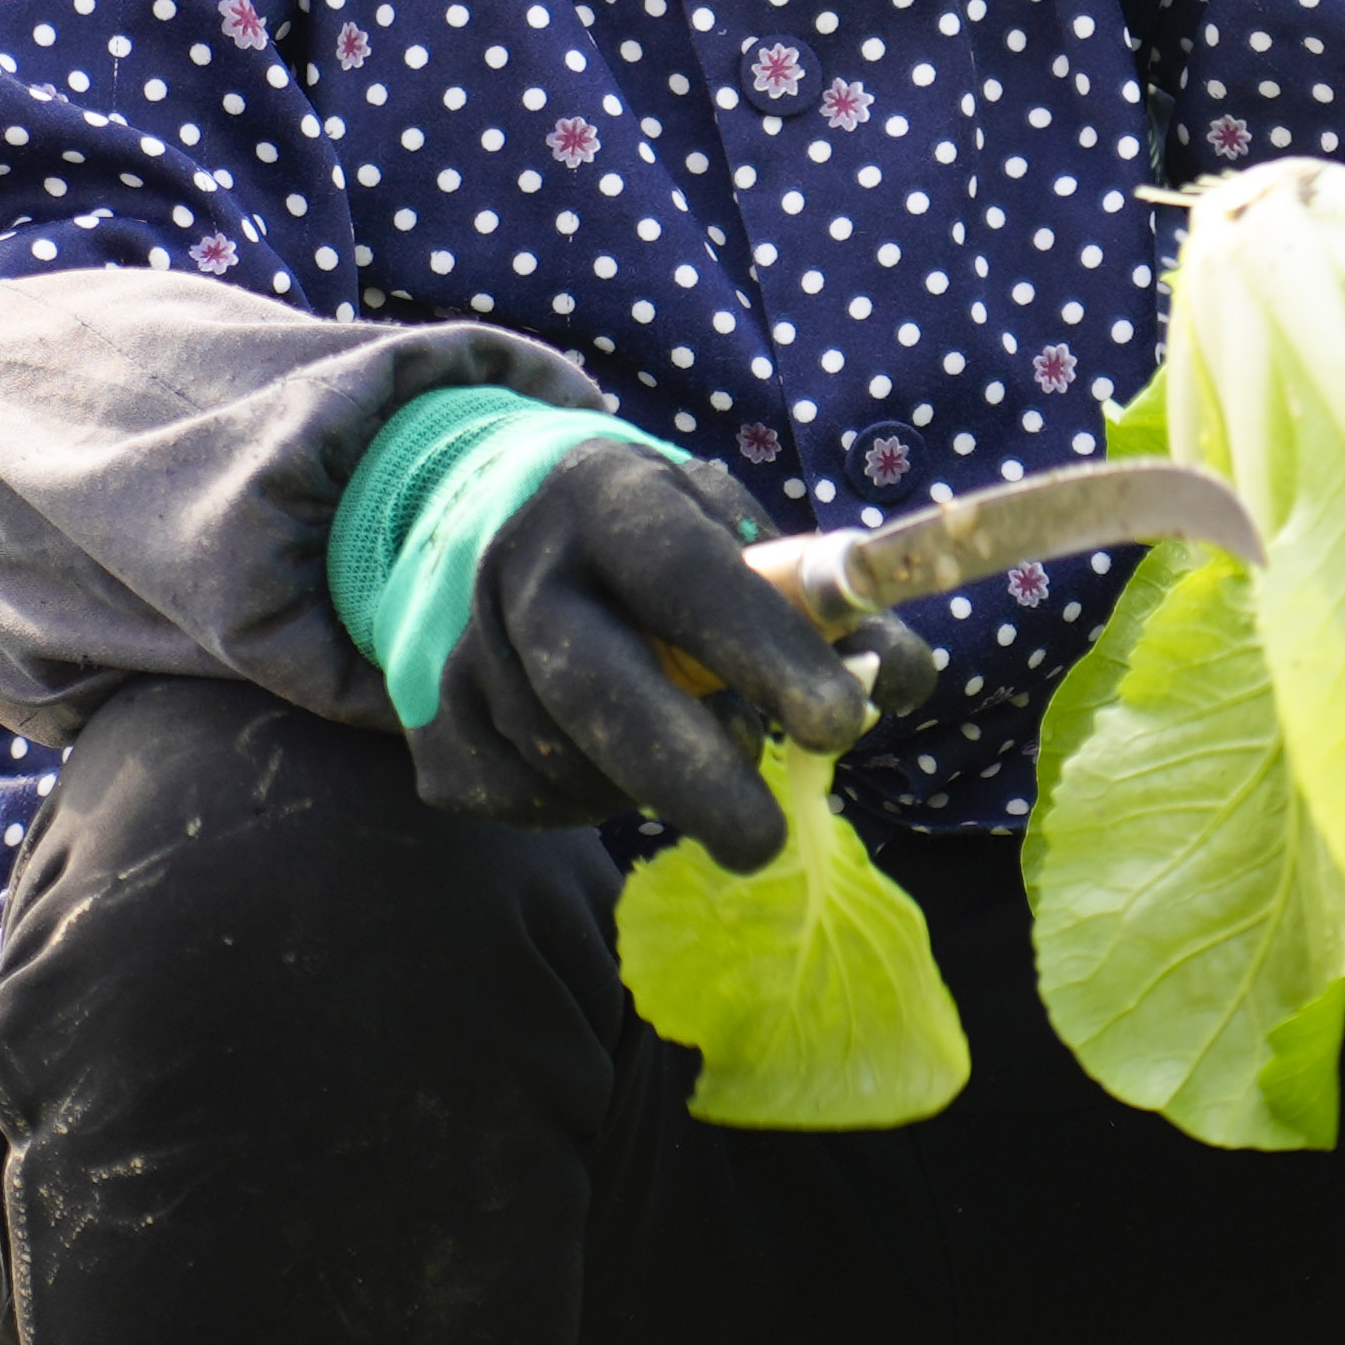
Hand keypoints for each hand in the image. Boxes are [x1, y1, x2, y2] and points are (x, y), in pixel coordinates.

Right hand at [410, 453, 924, 858]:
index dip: (765, 651)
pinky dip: (591, 801)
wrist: (479, 526)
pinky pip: (529, 802)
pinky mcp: (435, 732)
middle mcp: (522, 570)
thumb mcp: (728, 534)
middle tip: (765, 843)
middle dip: (691, 776)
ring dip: (651, 786)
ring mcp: (464, 653)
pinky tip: (611, 761)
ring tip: (693, 754)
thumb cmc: (649, 547)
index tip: (843, 722)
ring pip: (571, 765)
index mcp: (608, 501)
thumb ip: (818, 602)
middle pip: (599, 691)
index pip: (689, 578)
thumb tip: (909, 679)